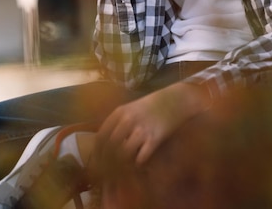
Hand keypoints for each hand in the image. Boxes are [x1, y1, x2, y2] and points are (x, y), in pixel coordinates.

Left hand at [94, 82, 210, 168]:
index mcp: (119, 112)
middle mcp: (127, 120)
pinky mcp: (154, 139)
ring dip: (122, 164)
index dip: (97, 152)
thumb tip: (104, 144)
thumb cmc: (151, 106)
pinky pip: (140, 158)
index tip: (96, 163)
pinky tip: (139, 163)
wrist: (174, 100)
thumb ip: (117, 123)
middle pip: (110, 147)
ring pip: (123, 154)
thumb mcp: (131, 109)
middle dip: (107, 162)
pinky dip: (138, 164)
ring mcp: (141, 129)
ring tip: (123, 170)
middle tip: (108, 172)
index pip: (101, 136)